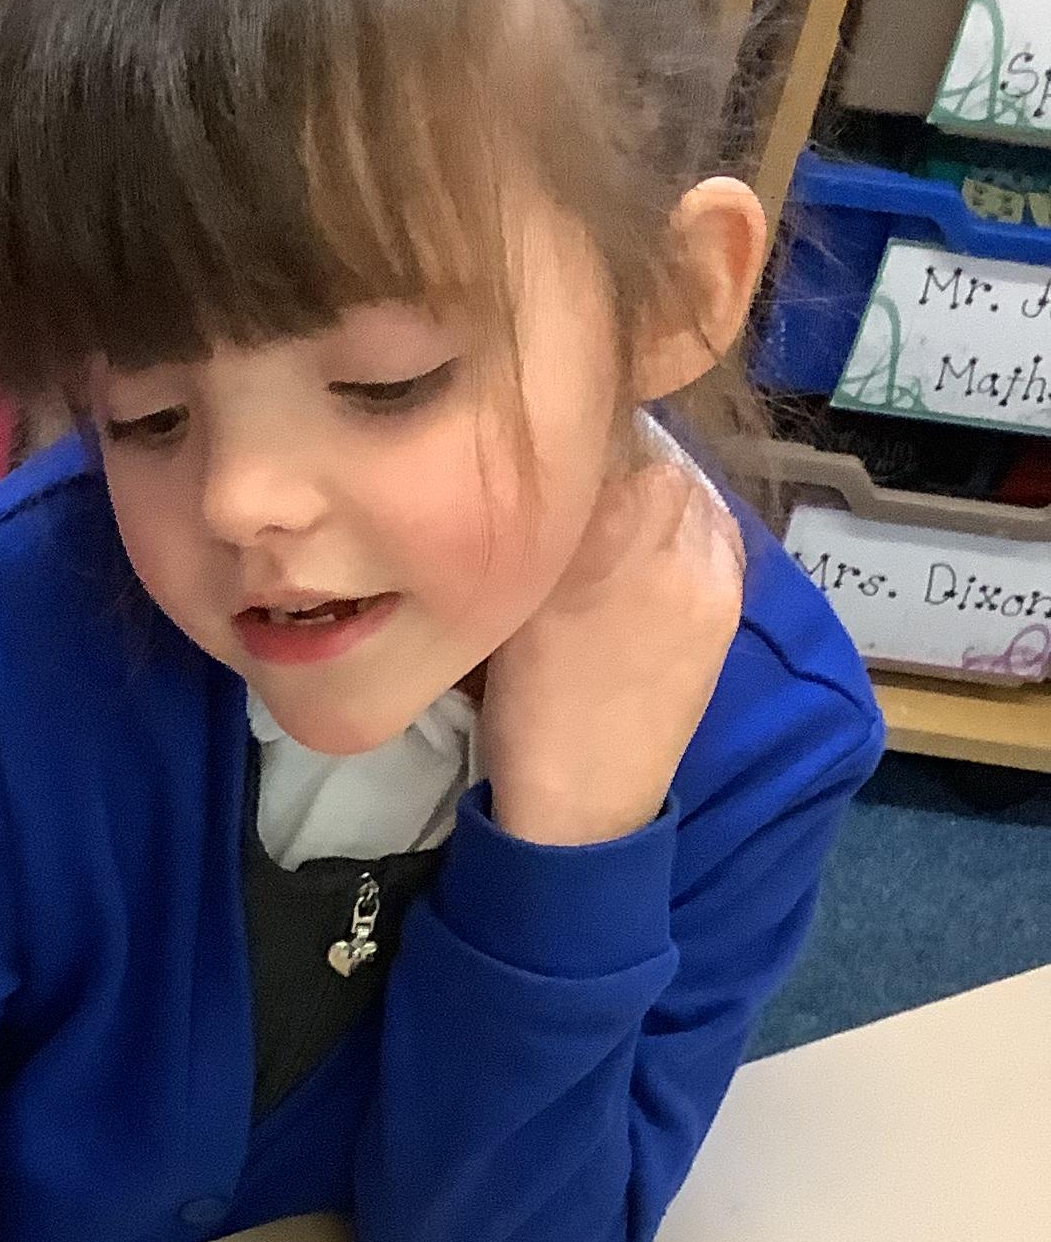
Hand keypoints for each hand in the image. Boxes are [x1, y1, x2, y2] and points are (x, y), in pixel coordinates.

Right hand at [479, 432, 745, 847]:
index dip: (583, 441)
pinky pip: (717, 534)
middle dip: (629, 466)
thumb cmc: (523, 707)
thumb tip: (563, 470)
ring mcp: (705, 572)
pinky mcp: (728, 604)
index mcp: (592, 533)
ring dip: (664, 498)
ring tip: (628, 525)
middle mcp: (660, 539)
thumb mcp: (511, 601)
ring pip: (693, 495)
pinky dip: (691, 530)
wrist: (582, 802)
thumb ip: (544, 528)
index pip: (605, 439)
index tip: (561, 455)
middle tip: (596, 491)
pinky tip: (660, 554)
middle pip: (658, 460)